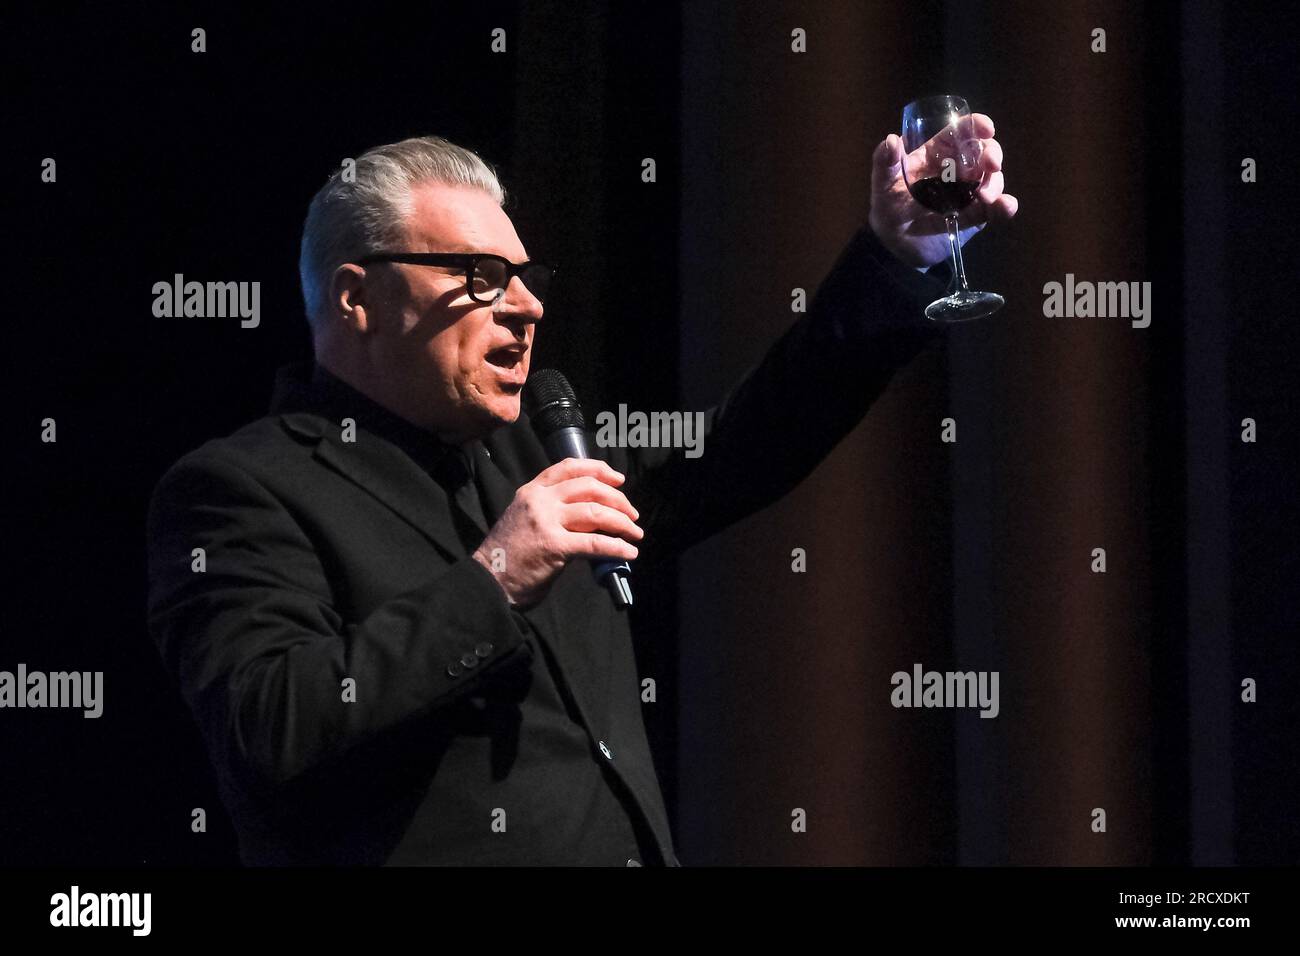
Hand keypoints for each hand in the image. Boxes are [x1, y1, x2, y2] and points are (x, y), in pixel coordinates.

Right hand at [472, 458, 642, 607]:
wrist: (488, 579)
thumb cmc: (508, 554)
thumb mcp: (525, 518)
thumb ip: (552, 510)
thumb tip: (590, 516)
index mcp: (532, 491)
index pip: (569, 468)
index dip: (599, 469)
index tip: (618, 479)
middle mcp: (540, 500)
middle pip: (590, 487)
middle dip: (618, 499)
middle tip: (632, 514)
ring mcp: (546, 521)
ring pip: (596, 513)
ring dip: (622, 523)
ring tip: (635, 533)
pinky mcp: (555, 546)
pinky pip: (595, 544)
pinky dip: (617, 547)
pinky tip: (629, 553)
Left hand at [867, 113, 1018, 269]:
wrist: (895, 246)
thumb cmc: (888, 208)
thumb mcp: (882, 185)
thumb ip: (884, 163)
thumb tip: (891, 140)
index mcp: (938, 153)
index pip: (962, 131)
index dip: (977, 126)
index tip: (987, 129)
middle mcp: (958, 168)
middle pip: (984, 151)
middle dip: (992, 154)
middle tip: (992, 166)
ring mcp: (968, 191)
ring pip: (992, 178)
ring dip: (995, 183)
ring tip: (984, 197)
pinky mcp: (975, 215)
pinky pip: (994, 208)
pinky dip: (1004, 206)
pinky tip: (1006, 206)